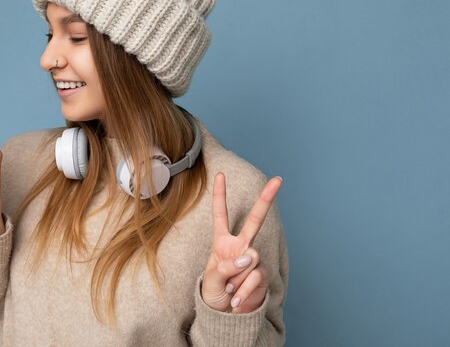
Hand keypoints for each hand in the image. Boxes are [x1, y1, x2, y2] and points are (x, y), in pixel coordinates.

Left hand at [201, 172, 281, 313]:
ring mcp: (253, 259)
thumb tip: (248, 257)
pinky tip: (236, 300)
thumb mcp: (211, 278)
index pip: (220, 214)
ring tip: (229, 289)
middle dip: (267, 198)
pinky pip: (254, 277)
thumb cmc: (214, 292)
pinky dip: (243, 291)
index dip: (219, 195)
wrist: (226, 314)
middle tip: (278, 179)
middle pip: (255, 219)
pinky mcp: (262, 274)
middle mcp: (240, 246)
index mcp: (222, 242)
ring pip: (249, 259)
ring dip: (235, 279)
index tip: (219, 174)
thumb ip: (226, 266)